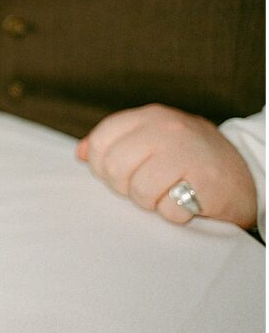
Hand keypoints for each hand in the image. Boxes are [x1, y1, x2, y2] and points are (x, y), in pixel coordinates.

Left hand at [77, 104, 256, 228]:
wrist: (252, 174)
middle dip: (126, 187)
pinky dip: (175, 215)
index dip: (104, 167)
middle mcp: (166, 128)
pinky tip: (188, 203)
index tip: (124, 173)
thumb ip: (116, 143)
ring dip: (152, 202)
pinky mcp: (205, 181)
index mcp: (149, 117)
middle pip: (114, 169)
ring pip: (138, 191)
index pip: (100, 142)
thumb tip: (80, 153)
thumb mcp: (153, 141)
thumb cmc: (191, 160)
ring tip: (170, 193)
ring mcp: (186, 152)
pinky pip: (167, 210)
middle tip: (150, 186)